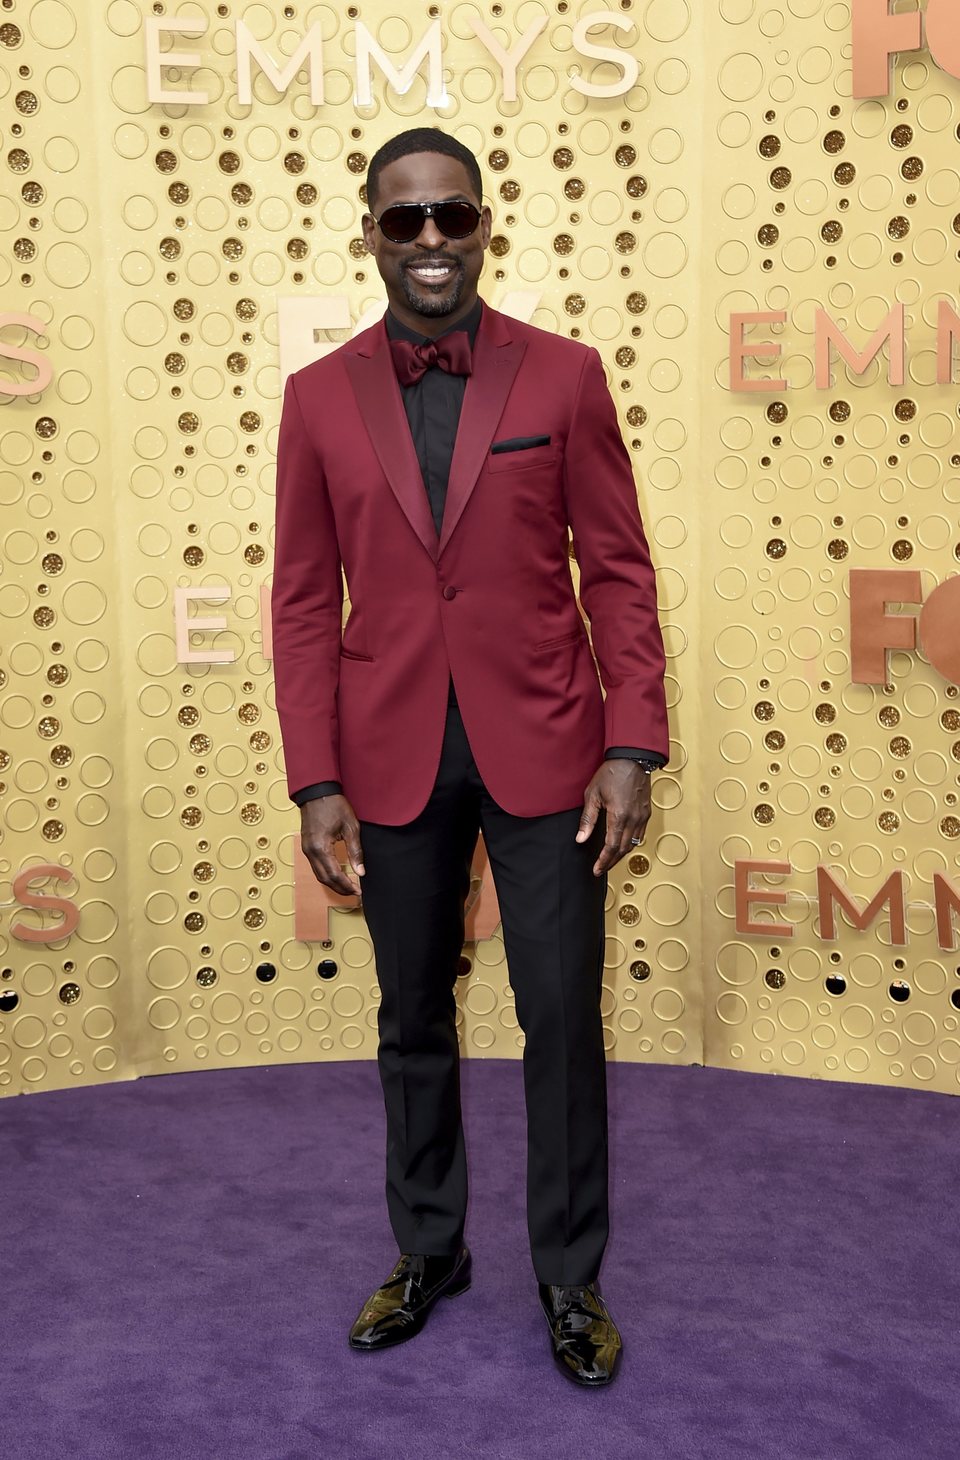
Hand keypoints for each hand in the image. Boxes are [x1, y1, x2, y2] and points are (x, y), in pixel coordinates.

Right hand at [300, 794, 364, 895]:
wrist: (316, 792)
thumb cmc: (334, 806)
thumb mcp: (351, 827)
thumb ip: (355, 851)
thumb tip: (360, 872)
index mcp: (321, 848)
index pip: (334, 875)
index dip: (347, 886)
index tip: (358, 892)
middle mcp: (310, 851)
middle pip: (324, 879)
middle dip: (339, 889)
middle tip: (354, 893)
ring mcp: (306, 849)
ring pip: (318, 874)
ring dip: (332, 883)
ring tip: (348, 887)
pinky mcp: (306, 846)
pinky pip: (315, 866)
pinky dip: (326, 874)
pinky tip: (337, 875)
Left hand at [576, 761, 651, 876]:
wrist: (632, 759)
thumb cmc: (612, 773)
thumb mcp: (593, 794)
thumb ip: (588, 819)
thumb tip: (581, 838)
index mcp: (619, 816)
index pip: (611, 847)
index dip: (603, 861)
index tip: (596, 869)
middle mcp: (633, 819)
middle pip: (623, 849)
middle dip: (611, 862)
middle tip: (601, 868)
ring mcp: (642, 817)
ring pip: (633, 844)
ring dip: (621, 854)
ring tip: (610, 860)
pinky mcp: (646, 813)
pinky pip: (640, 835)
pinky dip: (631, 844)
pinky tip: (622, 845)